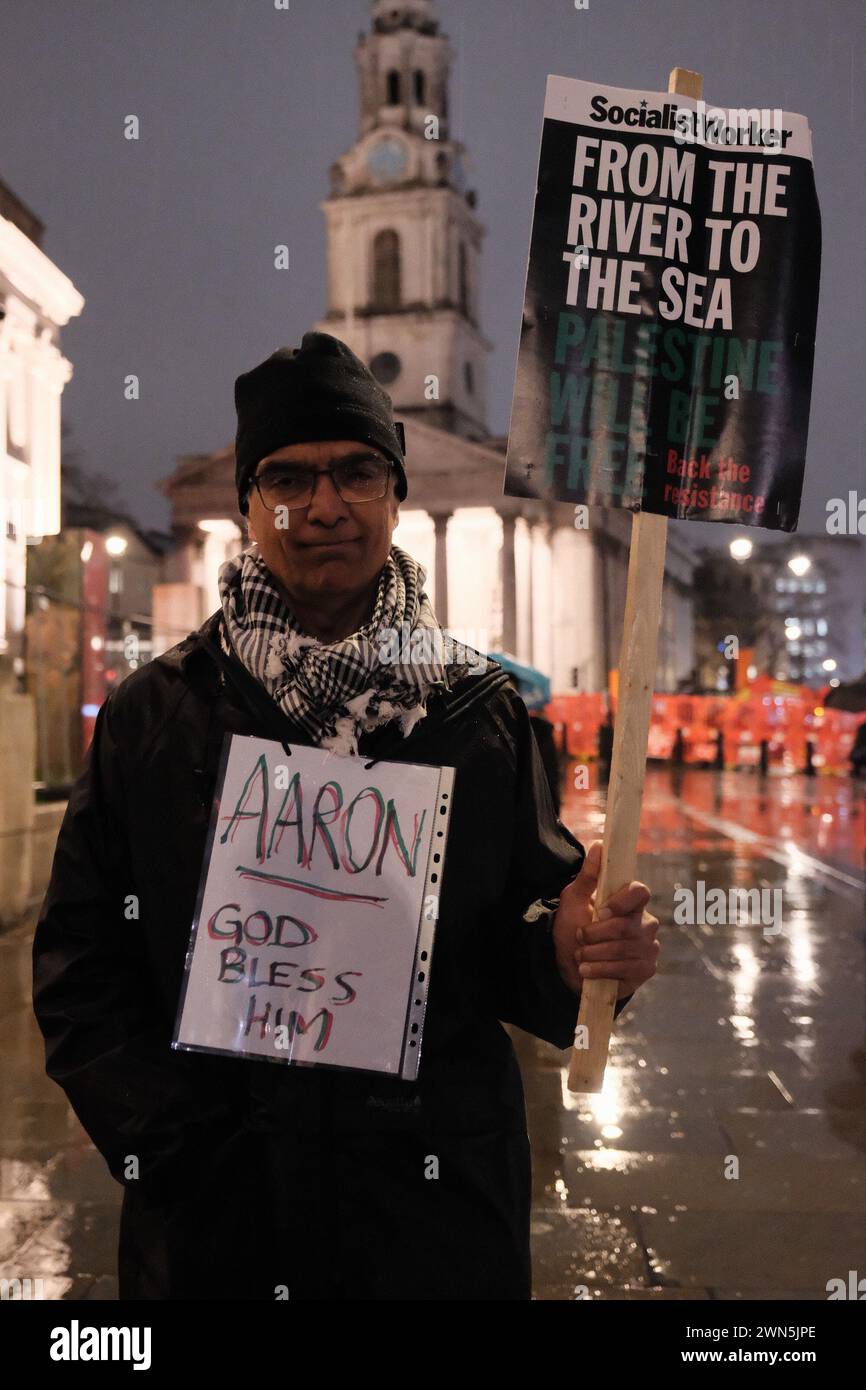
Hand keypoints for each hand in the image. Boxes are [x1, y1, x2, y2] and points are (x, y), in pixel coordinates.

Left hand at [552, 841, 658, 999]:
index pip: (640, 892)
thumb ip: (589, 874)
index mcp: (631, 902)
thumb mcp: (574, 899)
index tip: (599, 911)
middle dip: (595, 934)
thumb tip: (600, 844)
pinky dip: (601, 970)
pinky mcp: (646, 969)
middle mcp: (646, 922)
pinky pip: (627, 969)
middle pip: (625, 926)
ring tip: (580, 956)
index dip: (620, 902)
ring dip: (593, 954)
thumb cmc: (574, 926)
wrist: (569, 964)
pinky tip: (587, 971)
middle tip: (579, 938)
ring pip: (623, 949)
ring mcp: (648, 947)